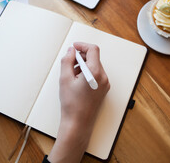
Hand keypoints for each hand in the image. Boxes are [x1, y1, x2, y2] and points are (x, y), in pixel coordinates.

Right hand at [48, 42, 109, 162]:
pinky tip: (77, 81)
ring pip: (95, 65)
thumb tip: (71, 51)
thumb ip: (67, 60)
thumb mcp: (65, 78)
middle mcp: (103, 77)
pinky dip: (87, 72)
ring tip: (72, 75)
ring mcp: (105, 83)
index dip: (82, 45)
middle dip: (81, 57)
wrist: (78, 122)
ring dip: (83, 65)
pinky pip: (97, 74)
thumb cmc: (71, 103)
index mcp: (95, 72)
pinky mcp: (104, 89)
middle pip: (94, 58)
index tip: (73, 47)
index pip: (93, 50)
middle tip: (69, 63)